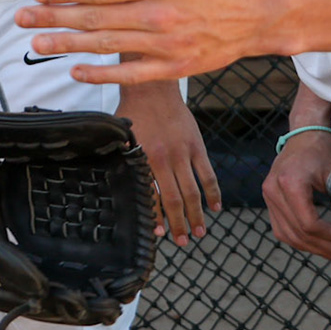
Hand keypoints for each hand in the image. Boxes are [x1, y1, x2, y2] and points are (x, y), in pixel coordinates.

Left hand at [16, 0, 274, 83]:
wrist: (260, 13)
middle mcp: (159, 15)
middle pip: (96, 18)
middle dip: (54, 18)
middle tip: (21, 19)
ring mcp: (167, 44)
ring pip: (108, 46)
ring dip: (68, 45)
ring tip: (38, 44)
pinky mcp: (175, 67)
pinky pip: (132, 73)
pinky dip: (102, 74)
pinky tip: (75, 70)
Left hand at [114, 82, 220, 244]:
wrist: (152, 87)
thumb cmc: (132, 113)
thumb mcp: (121, 137)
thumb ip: (123, 159)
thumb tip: (115, 183)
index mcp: (143, 158)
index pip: (152, 195)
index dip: (155, 216)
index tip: (157, 233)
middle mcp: (165, 158)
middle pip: (175, 199)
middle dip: (178, 223)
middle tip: (183, 241)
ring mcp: (184, 153)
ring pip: (193, 191)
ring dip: (197, 214)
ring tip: (200, 233)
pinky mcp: (197, 146)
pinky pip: (208, 174)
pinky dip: (213, 192)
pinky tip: (215, 207)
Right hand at [263, 130, 330, 269]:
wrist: (306, 132)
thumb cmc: (326, 150)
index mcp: (289, 182)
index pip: (309, 224)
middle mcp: (272, 190)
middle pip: (299, 234)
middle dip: (330, 251)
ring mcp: (268, 195)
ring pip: (288, 236)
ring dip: (317, 251)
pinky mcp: (270, 200)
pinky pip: (283, 230)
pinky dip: (304, 242)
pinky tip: (325, 246)